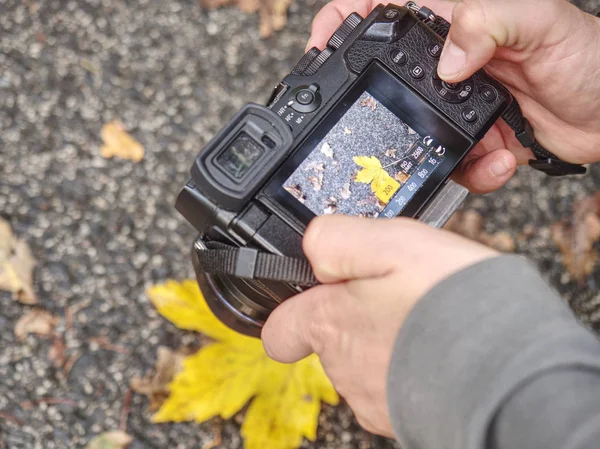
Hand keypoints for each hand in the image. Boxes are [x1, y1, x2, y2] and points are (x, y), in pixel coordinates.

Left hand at [261, 215, 496, 435]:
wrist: (507, 368)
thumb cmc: (449, 304)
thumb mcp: (387, 242)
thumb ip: (334, 240)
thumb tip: (312, 246)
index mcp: (330, 324)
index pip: (280, 329)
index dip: (294, 310)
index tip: (318, 295)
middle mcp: (344, 367)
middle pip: (332, 339)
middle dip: (357, 315)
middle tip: (398, 294)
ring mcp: (374, 397)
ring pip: (368, 361)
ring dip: (389, 339)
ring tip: (427, 319)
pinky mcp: (406, 417)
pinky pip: (398, 385)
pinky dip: (413, 366)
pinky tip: (440, 348)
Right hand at [305, 0, 599, 192]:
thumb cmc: (586, 58)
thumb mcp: (542, 22)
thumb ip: (490, 21)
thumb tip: (448, 58)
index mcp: (454, 22)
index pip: (384, 9)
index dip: (346, 19)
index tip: (324, 44)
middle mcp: (448, 61)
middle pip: (386, 79)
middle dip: (378, 106)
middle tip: (380, 126)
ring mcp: (454, 102)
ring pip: (412, 130)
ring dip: (433, 152)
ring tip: (480, 150)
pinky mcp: (469, 138)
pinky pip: (448, 161)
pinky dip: (471, 172)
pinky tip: (499, 160)